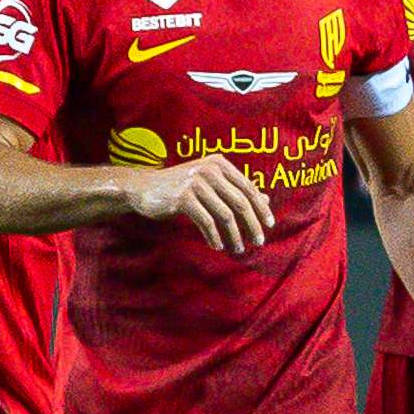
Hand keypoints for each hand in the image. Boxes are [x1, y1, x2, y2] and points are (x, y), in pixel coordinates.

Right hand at [139, 158, 273, 252]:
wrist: (143, 188)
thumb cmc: (180, 188)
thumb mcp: (209, 185)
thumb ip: (235, 190)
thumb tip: (265, 199)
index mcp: (219, 164)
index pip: (248, 187)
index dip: (261, 207)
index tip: (270, 224)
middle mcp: (210, 170)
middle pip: (240, 201)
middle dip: (252, 223)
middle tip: (259, 241)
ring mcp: (196, 183)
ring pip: (225, 214)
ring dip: (234, 235)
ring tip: (238, 249)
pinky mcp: (183, 198)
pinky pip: (206, 221)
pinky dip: (214, 236)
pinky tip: (217, 246)